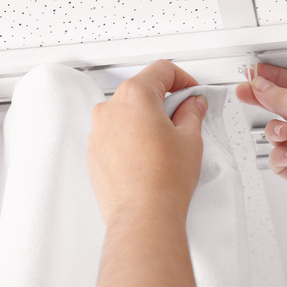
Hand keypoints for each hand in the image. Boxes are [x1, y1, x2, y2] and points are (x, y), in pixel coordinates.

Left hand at [88, 60, 207, 226]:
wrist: (143, 216)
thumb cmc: (163, 181)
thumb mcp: (190, 139)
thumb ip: (192, 113)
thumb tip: (192, 105)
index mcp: (134, 96)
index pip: (161, 70)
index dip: (183, 78)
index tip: (191, 92)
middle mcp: (110, 110)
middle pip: (141, 91)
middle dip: (164, 100)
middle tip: (184, 117)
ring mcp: (98, 132)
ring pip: (126, 114)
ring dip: (146, 120)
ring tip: (167, 143)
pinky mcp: (94, 153)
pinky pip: (115, 135)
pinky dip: (131, 139)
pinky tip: (150, 157)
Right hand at [236, 64, 286, 219]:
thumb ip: (283, 99)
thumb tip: (263, 86)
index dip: (274, 77)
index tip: (254, 73)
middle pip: (283, 106)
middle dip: (263, 100)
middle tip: (244, 92)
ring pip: (277, 134)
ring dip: (276, 133)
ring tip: (283, 134)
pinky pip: (277, 158)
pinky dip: (281, 157)